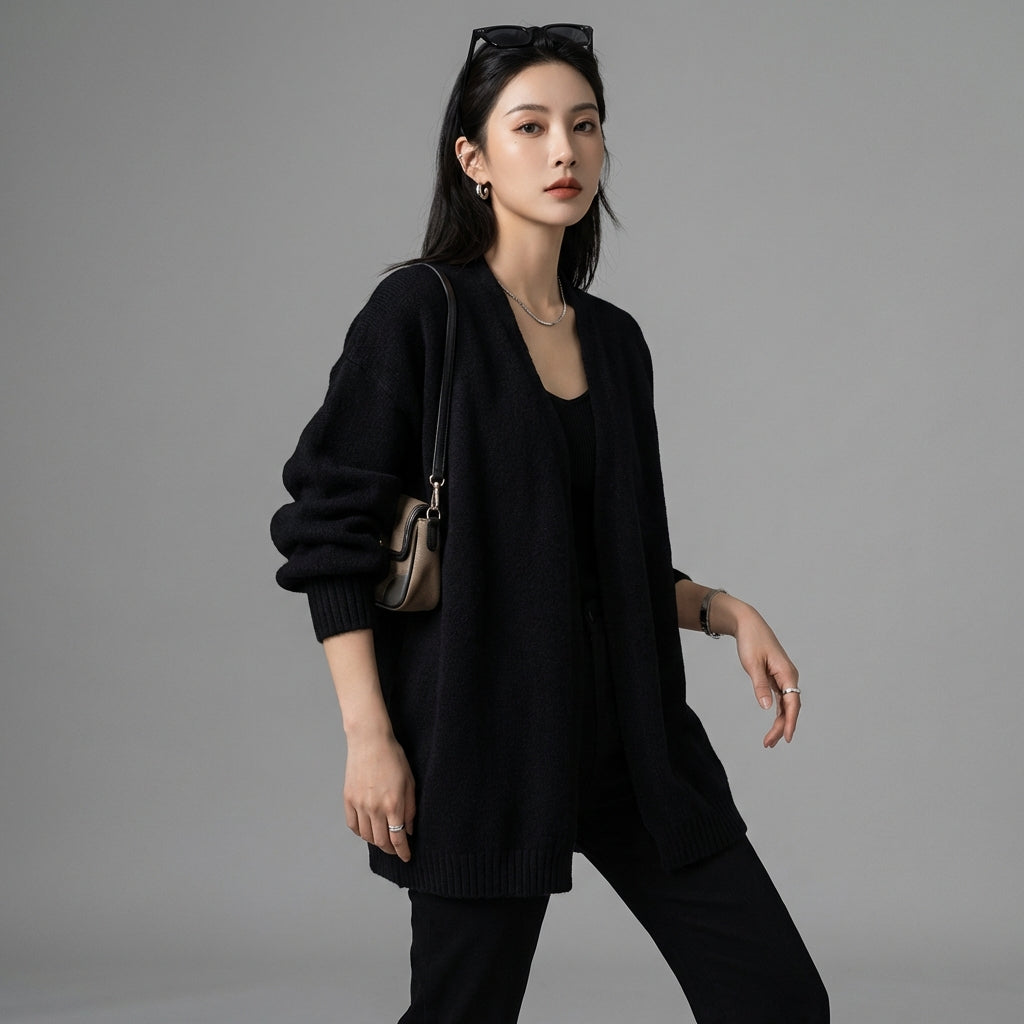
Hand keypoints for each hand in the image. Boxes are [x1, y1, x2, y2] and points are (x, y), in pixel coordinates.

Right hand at [343, 730, 415, 861]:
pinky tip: (367, 830)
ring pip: (366, 836)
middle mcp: (375, 808)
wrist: (370, 741)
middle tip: (396, 850)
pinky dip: (360, 832)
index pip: (397, 838)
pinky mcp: (348, 799)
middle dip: (390, 850)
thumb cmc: (393, 757)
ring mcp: (359, 804)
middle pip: (381, 841)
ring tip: (383, 840)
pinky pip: (353, 825)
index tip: (406, 857)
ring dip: (376, 842)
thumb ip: (410, 808)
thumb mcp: (409, 781)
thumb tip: (408, 830)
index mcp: (393, 804)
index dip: (403, 852)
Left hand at [728, 601, 801, 747]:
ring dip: (779, 722)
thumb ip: (760, 685)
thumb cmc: (751, 640)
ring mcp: (784, 677)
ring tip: (769, 741)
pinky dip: (777, 712)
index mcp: (787, 673)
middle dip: (782, 727)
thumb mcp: (752, 664)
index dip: (790, 721)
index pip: (792, 702)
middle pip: (790, 707)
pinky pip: (781, 699)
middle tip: (769, 744)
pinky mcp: (777, 677)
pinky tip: (774, 724)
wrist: (748, 624)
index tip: (786, 737)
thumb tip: (767, 707)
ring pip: (786, 705)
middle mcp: (789, 676)